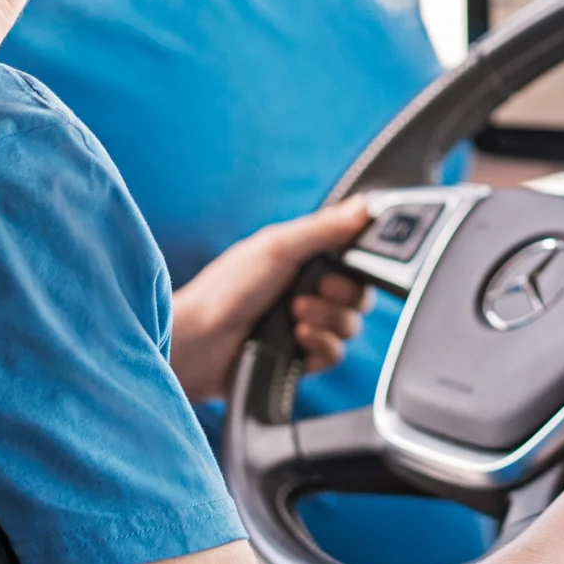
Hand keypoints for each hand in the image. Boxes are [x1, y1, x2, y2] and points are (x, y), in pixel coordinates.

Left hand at [169, 199, 372, 404]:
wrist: (198, 343)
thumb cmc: (227, 288)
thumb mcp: (278, 247)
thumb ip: (325, 228)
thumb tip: (366, 206)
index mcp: (303, 259)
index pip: (353, 259)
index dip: (358, 265)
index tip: (346, 265)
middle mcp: (307, 290)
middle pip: (358, 295)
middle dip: (340, 296)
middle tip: (311, 293)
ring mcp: (305, 324)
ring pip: (349, 325)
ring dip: (326, 321)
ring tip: (294, 318)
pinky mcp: (301, 358)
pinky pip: (335, 354)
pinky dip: (321, 346)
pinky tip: (297, 340)